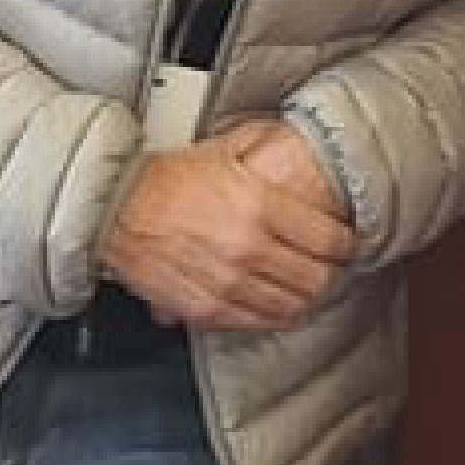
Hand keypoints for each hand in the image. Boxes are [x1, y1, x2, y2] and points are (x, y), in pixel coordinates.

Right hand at [99, 126, 354, 331]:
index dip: (347, 244)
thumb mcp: (223, 151)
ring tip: (311, 289)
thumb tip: (292, 142)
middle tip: (335, 268)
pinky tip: (280, 306)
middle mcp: (248, 248)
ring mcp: (229, 283)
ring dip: (309, 300)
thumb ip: (263, 150)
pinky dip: (277, 318)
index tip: (348, 243)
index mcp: (259, 205)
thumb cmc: (164, 179)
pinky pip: (259, 323)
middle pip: (319, 278)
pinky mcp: (208, 309)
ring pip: (294, 306)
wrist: (116, 208)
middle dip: (334, 275)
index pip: (330, 239)